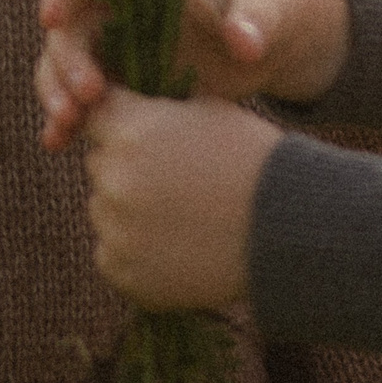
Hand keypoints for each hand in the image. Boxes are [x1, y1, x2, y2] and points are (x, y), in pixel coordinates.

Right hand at [36, 0, 348, 150]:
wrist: (278, 44)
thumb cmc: (272, 8)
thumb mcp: (269, 10)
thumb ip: (256, 21)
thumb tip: (244, 43)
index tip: (52, 19)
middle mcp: (123, 14)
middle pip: (70, 30)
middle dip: (63, 64)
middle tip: (85, 100)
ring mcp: (121, 51)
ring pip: (66, 68)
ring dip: (57, 95)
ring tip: (65, 131)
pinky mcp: (127, 87)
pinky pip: (86, 102)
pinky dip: (69, 121)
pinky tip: (58, 146)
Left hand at [83, 88, 280, 309]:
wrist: (287, 226)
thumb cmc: (252, 159)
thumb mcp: (205, 112)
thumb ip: (154, 111)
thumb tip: (122, 110)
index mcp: (130, 131)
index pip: (94, 117)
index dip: (117, 124)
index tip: (141, 135)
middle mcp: (113, 179)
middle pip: (99, 165)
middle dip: (125, 167)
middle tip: (174, 180)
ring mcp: (116, 230)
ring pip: (104, 211)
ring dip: (129, 211)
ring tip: (182, 216)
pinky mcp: (124, 272)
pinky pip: (111, 254)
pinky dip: (135, 251)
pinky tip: (178, 245)